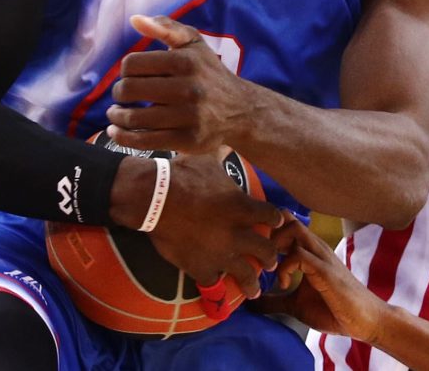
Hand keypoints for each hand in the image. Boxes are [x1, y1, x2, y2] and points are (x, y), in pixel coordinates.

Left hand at [107, 15, 250, 152]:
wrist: (241, 110)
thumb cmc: (208, 72)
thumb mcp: (194, 43)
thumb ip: (166, 27)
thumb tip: (135, 19)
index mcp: (185, 61)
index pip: (132, 64)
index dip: (125, 70)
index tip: (129, 76)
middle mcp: (188, 88)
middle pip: (130, 90)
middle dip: (118, 93)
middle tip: (120, 96)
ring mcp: (189, 116)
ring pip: (134, 118)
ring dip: (116, 117)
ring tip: (115, 114)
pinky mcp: (188, 140)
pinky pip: (145, 141)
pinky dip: (123, 137)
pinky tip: (115, 132)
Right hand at [147, 152, 282, 298]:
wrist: (154, 198)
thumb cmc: (182, 175)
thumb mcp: (207, 160)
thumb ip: (222, 156)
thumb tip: (226, 140)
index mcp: (243, 208)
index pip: (273, 217)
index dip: (275, 219)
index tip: (275, 222)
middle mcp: (238, 234)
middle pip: (267, 251)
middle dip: (271, 256)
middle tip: (270, 260)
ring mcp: (221, 254)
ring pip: (247, 276)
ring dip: (252, 283)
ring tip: (254, 288)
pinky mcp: (201, 267)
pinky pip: (215, 283)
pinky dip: (216, 284)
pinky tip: (218, 285)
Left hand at [259, 211, 385, 342]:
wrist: (365, 321)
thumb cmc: (334, 310)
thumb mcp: (296, 305)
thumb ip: (276, 300)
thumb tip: (253, 304)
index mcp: (309, 251)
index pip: (286, 223)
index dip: (266, 231)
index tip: (255, 252)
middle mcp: (315, 247)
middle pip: (286, 218)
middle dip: (267, 234)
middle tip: (259, 258)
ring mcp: (321, 256)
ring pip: (294, 229)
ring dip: (274, 245)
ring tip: (269, 269)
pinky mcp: (325, 270)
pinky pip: (299, 254)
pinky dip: (284, 267)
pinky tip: (283, 284)